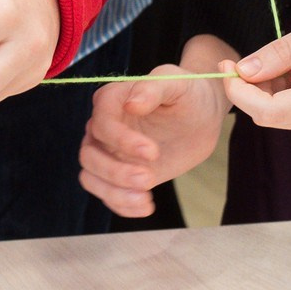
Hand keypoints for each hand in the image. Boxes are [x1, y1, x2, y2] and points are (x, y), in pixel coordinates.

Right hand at [80, 46, 231, 217]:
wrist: (200, 115)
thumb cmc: (187, 92)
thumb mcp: (176, 83)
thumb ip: (152, 89)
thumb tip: (131, 104)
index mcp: (110, 100)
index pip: (102, 124)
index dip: (122, 141)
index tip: (152, 152)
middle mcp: (102, 127)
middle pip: (89, 155)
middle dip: (115, 172)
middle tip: (148, 178)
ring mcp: (109, 153)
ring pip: (91, 177)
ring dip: (114, 192)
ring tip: (145, 199)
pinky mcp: (121, 174)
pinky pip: (108, 194)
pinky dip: (122, 205)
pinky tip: (147, 206)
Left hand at [226, 0, 290, 138]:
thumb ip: (285, 50)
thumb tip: (243, 69)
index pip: (273, 112)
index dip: (240, 93)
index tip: (225, 65)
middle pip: (273, 118)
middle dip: (249, 90)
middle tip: (243, 57)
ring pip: (281, 119)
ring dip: (266, 91)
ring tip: (282, 57)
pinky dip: (282, 94)